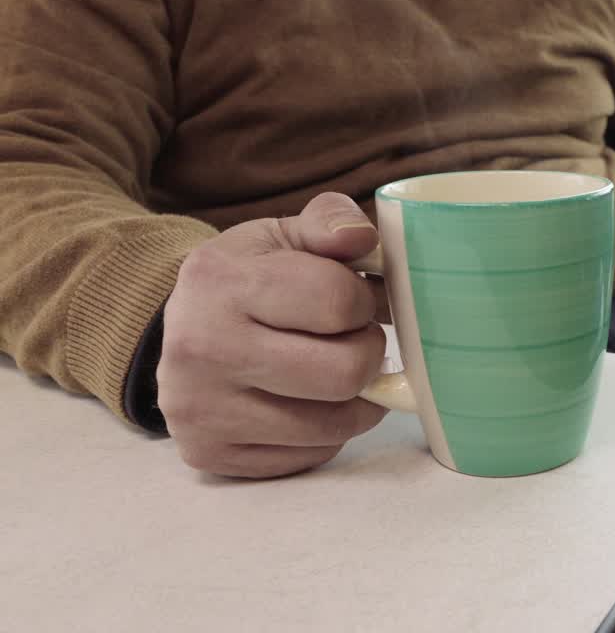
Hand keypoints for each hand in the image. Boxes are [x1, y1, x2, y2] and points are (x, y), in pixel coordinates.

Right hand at [158, 192, 388, 477]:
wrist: (180, 331)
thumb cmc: (248, 280)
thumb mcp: (282, 236)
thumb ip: (331, 223)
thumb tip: (362, 237)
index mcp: (219, 281)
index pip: (339, 302)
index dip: (363, 301)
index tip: (351, 301)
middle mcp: (200, 349)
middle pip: (345, 373)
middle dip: (366, 353)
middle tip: (352, 340)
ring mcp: (201, 410)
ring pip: (334, 424)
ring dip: (354, 398)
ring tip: (333, 368)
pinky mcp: (210, 454)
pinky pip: (310, 456)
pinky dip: (326, 432)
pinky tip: (307, 402)